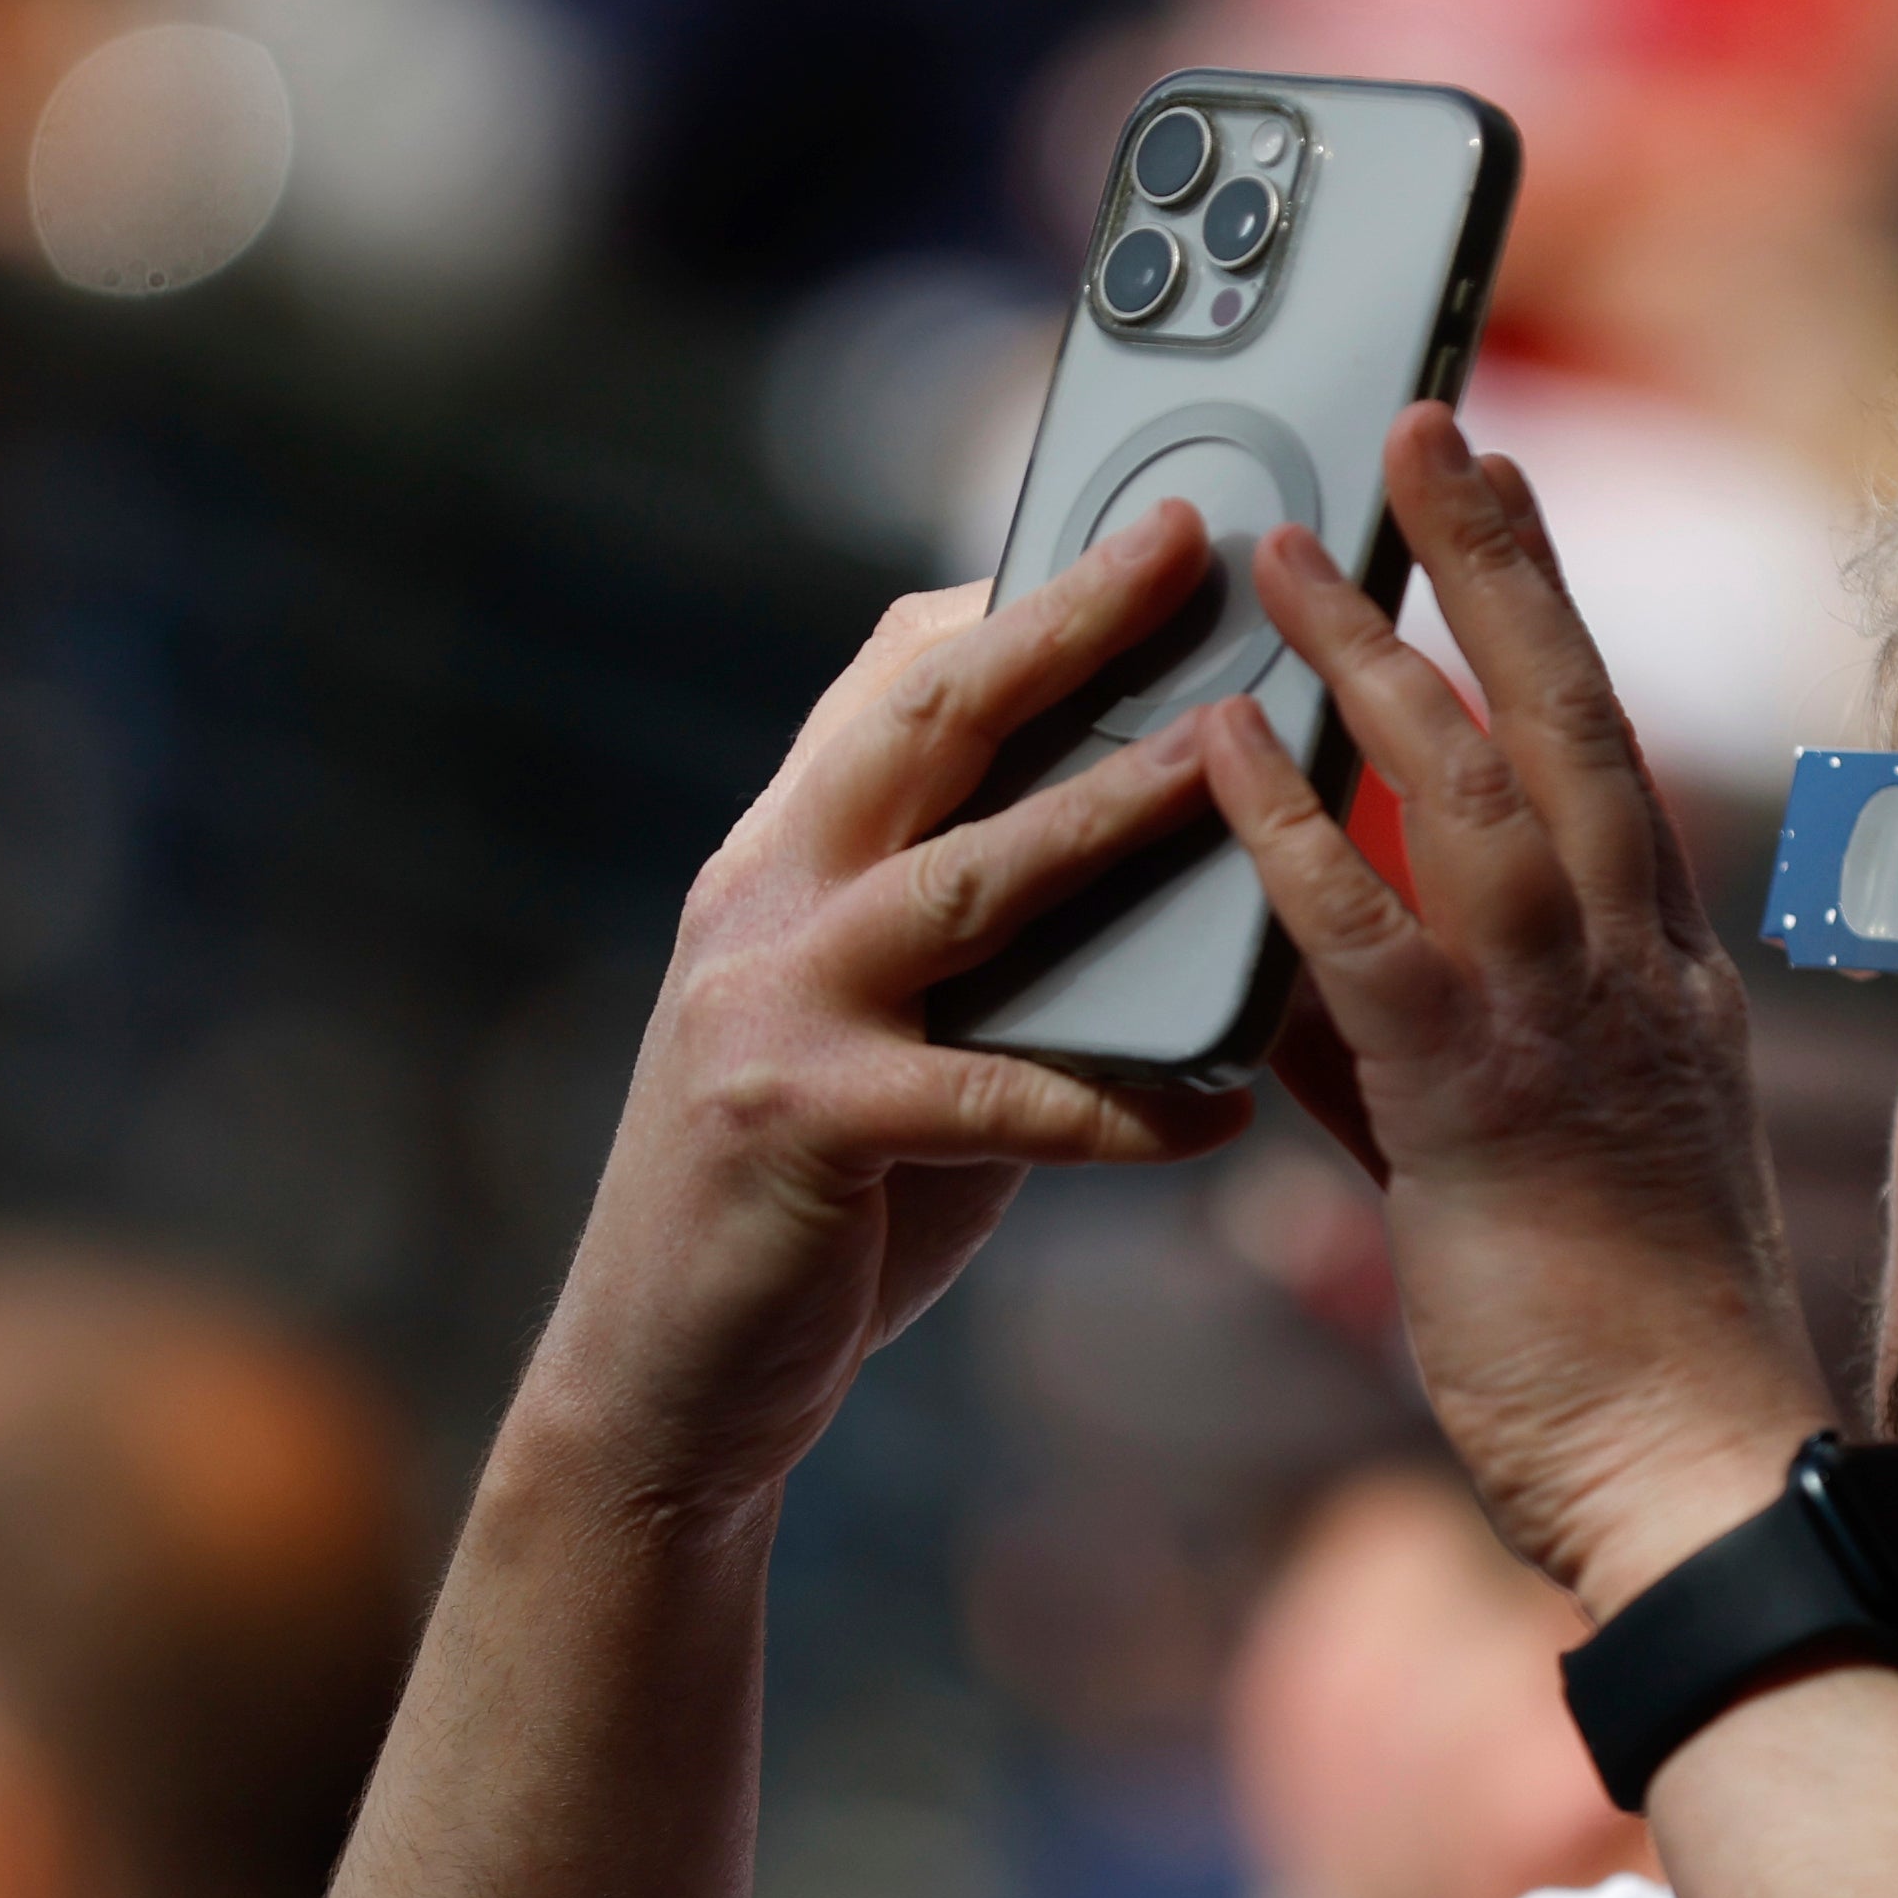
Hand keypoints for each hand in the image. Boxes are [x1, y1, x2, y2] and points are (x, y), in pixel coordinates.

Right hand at [517, 511, 1263, 1524]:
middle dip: (1058, 622)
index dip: (1013, 593)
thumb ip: (980, 934)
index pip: (890, 680)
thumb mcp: (893, 1027)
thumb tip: (1143, 836)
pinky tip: (1217, 1109)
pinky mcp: (795, 1127)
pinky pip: (987, 1099)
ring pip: (961, 880)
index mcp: (787, 858)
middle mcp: (764, 901)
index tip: (1140, 516)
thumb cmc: (822, 1199)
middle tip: (1182, 544)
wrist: (673, 1381)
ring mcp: (769, 1006)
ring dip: (1099, 816)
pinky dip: (1109, 1106)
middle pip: (923, 724)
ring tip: (1224, 770)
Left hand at [1208, 406, 1835, 1609]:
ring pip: (1475, 789)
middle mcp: (1637, 977)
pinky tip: (1225, 742)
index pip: (1608, 764)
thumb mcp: (1538, 1174)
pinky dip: (1293, 827)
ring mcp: (1569, 1030)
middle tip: (1427, 423)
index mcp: (1664, 988)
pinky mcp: (1482, 1108)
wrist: (1695, 1479)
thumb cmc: (1627, 1358)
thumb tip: (1312, 1002)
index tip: (1503, 507)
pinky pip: (1373, 934)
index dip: (1551, 624)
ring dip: (1375, 652)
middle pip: (1570, 717)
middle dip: (1496, 559)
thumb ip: (1423, 1062)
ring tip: (1288, 544)